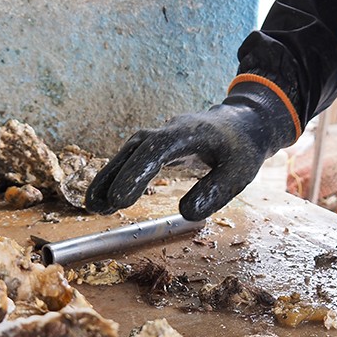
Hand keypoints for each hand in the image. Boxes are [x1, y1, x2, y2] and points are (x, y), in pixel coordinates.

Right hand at [85, 82, 297, 220]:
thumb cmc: (241, 150)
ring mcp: (160, 136)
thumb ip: (214, 191)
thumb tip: (186, 212)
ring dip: (109, 177)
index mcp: (188, 133)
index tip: (121, 199)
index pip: (157, 150)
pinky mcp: (156, 146)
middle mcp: (168, 131)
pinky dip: (117, 176)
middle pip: (134, 149)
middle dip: (113, 176)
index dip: (137, 173)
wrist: (242, 124)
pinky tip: (106, 200)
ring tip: (94, 207)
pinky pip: (131, 159)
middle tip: (96, 207)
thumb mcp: (238, 173)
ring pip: (127, 152)